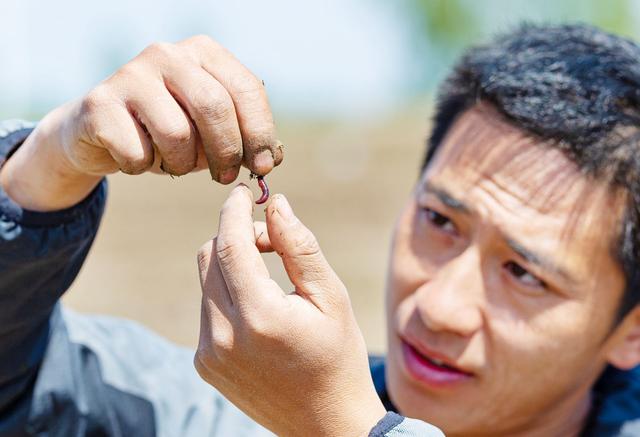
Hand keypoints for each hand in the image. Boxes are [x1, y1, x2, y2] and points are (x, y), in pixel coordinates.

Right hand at [0, 36, 281, 210]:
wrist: (100, 130)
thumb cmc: (169, 129)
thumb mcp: (212, 130)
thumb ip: (245, 139)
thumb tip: (272, 158)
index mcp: (203, 53)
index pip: (246, 88)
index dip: (260, 132)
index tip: (263, 167)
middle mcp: (167, 54)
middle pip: (214, 107)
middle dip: (226, 152)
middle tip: (225, 177)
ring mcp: (130, 74)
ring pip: (176, 134)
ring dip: (181, 164)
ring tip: (173, 163)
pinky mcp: (100, 103)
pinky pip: (138, 153)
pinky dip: (143, 167)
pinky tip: (138, 158)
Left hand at [194, 186, 385, 436]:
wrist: (325, 425)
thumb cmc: (338, 356)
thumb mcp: (331, 298)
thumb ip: (300, 247)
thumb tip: (276, 204)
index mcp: (261, 317)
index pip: (230, 245)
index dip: (235, 211)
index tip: (244, 192)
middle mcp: (224, 336)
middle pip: (210, 257)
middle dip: (235, 235)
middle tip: (270, 240)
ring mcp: (209, 354)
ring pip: (205, 282)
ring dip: (231, 265)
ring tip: (269, 280)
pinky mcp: (204, 365)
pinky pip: (206, 309)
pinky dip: (226, 295)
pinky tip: (258, 311)